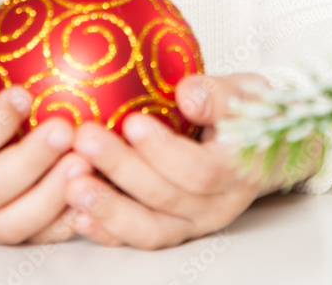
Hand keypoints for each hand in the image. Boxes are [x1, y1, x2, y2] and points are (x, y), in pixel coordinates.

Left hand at [63, 71, 303, 249]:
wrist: (259, 151)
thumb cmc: (248, 115)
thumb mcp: (245, 94)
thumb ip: (219, 95)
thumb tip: (188, 94)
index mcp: (237, 170)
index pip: (200, 170)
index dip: (164, 151)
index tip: (132, 122)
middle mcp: (216, 206)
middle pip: (167, 198)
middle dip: (122, 170)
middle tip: (84, 138)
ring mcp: (193, 223)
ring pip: (150, 228)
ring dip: (108, 207)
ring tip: (72, 182)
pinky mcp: (172, 230)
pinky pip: (137, 237)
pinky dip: (106, 230)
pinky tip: (75, 212)